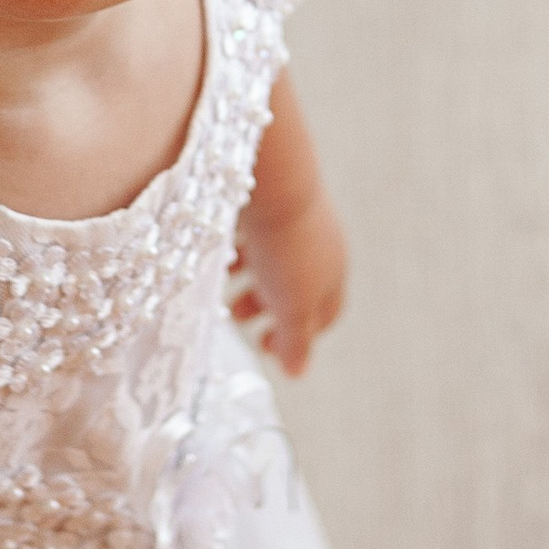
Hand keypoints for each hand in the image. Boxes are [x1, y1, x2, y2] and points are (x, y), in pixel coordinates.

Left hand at [228, 181, 347, 377]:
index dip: (300, 334)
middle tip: (239, 317)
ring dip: (250, 278)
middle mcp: (319, 242)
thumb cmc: (285, 247)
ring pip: (273, 258)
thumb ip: (295, 339)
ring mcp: (292, 218)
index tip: (268, 346)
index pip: (326, 311)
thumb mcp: (292, 305)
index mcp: (334, 271)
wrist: (270, 176)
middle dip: (268, 306)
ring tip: (221, 288)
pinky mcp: (264, 196)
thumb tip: (298, 372)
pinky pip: (253, 232)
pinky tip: (215, 254)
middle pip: (297, 283)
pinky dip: (236, 250)